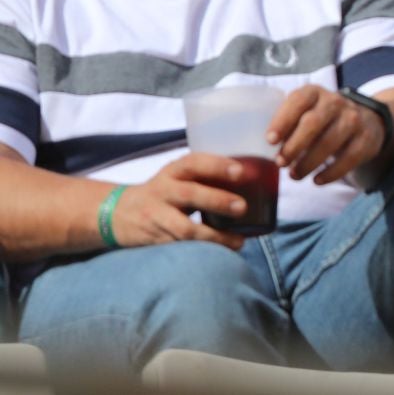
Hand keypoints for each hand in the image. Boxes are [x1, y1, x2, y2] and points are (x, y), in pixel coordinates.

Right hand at [111, 153, 253, 250]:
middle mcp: (162, 191)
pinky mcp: (155, 239)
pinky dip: (202, 251)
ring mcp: (156, 217)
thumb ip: (204, 178)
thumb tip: (255, 180)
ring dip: (213, 236)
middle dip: (217, 200)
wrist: (115, 213)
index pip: (194, 163)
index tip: (240, 171)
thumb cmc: (162, 192)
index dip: (217, 165)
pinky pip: (179, 246)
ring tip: (238, 241)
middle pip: (189, 194)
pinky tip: (222, 252)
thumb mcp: (176, 177)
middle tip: (243, 207)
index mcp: (172, 172)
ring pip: (183, 228)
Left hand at [267, 85, 385, 183]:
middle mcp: (336, 102)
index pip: (298, 100)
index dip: (283, 120)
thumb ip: (286, 123)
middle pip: (314, 122)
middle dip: (294, 145)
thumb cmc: (321, 120)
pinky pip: (349, 158)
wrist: (365, 120)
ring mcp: (354, 119)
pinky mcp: (367, 139)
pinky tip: (318, 181)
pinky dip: (332, 172)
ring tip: (295, 175)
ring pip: (331, 141)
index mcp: (314, 93)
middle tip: (280, 163)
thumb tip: (260, 148)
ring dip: (309, 162)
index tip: (270, 140)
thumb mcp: (305, 111)